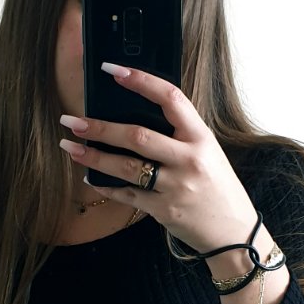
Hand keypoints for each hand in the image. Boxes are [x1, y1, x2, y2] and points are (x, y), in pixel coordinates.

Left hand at [58, 61, 258, 257]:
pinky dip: (106, 185)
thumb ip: (178, 135)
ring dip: (94, 156)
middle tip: (72, 120)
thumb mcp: (208, 153)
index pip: (171, 99)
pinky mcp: (164, 210)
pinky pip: (127, 194)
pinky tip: (89, 176)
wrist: (233, 233)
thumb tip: (132, 114)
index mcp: (201, 138)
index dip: (141, 81)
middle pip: (138, 136)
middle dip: (100, 127)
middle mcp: (189, 160)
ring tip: (70, 146)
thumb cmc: (217, 187)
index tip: (112, 70)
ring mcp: (176, 187)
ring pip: (127, 167)